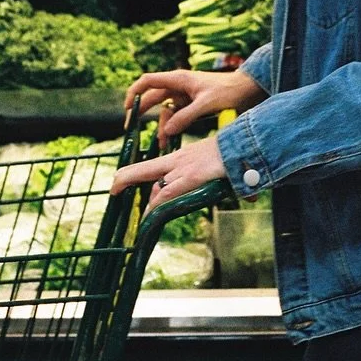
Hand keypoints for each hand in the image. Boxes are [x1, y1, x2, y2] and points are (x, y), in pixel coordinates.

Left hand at [109, 137, 225, 209]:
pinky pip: (169, 193)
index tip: (127, 184)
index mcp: (182, 158)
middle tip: (113, 189)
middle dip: (125, 178)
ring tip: (119, 196)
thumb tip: (233, 195)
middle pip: (144, 169)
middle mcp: (178, 161)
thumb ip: (216, 179)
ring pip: (150, 179)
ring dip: (133, 189)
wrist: (247, 145)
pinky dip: (156, 205)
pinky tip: (147, 216)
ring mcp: (183, 169)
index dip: (138, 176)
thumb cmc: (235, 155)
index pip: (155, 167)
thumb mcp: (218, 167)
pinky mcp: (192, 177)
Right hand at [123, 69, 265, 146]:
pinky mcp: (190, 104)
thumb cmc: (229, 91)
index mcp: (178, 79)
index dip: (134, 92)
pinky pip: (174, 115)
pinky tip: (170, 138)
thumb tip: (166, 130)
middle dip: (141, 112)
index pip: (148, 81)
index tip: (126, 108)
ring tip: (162, 142)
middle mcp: (178, 85)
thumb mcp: (206, 104)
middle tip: (130, 128)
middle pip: (152, 97)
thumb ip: (186, 117)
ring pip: (163, 110)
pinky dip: (171, 126)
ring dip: (160, 125)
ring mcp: (184, 95)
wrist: (247, 90)